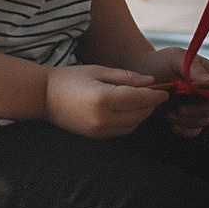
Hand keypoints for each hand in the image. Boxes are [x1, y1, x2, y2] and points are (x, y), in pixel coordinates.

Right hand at [44, 64, 169, 138]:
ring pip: (133, 125)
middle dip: (149, 105)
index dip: (155, 96)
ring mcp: (98, 131)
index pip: (139, 99)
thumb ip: (126, 77)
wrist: (43, 96)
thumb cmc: (70, 78)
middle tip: (153, 93)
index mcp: (103, 98)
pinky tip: (125, 110)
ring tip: (139, 100)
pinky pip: (121, 132)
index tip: (165, 91)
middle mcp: (102, 118)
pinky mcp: (95, 137)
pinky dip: (128, 122)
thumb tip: (150, 81)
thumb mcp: (98, 70)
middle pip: (139, 114)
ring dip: (140, 114)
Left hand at [148, 46, 208, 137]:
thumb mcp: (176, 58)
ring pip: (204, 121)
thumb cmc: (160, 62)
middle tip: (179, 108)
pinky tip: (171, 123)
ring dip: (187, 120)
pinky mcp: (187, 118)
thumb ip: (193, 68)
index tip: (205, 95)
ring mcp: (198, 106)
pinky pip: (194, 130)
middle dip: (198, 110)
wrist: (142, 75)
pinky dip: (184, 129)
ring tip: (169, 113)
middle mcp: (207, 91)